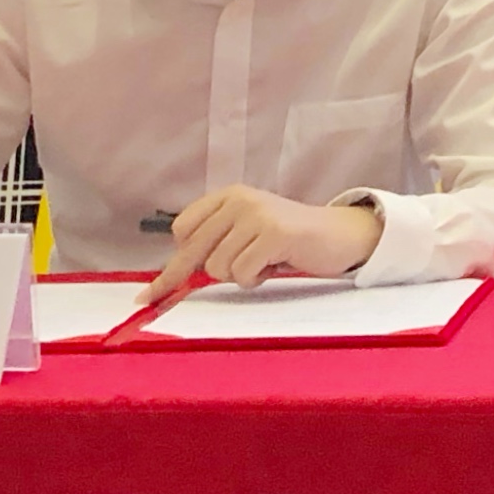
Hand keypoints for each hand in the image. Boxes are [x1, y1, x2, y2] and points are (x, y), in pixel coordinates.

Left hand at [137, 186, 379, 309]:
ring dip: (238, 275)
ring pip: (218, 266)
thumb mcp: (248, 230)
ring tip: (262, 264)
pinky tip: (275, 266)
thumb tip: (170, 278)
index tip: (154, 291)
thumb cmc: (289, 240)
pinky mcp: (274, 234)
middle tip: (157, 297)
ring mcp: (257, 215)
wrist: (340, 235)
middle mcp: (240, 200)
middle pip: (193, 250)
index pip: (183, 229)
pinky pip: (242, 273)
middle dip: (184, 278)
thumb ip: (216, 243)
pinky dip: (256, 279)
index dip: (173, 262)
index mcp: (229, 196)